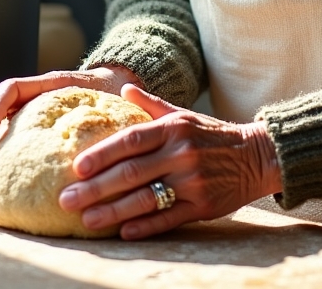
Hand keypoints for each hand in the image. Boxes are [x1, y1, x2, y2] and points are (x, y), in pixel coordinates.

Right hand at [0, 65, 141, 171]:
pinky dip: (12, 154)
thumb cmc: (115, 91)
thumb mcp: (108, 94)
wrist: (122, 87)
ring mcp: (40, 113)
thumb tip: (105, 129)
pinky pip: (22, 138)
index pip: (14, 88)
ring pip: (10, 126)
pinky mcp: (45, 129)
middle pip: (4, 111)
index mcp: (52, 84)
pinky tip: (9, 176)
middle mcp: (41, 98)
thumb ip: (102, 105)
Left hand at [58, 84, 281, 239]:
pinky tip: (123, 232)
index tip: (76, 166)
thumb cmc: (211, 135)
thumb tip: (124, 88)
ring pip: (145, 198)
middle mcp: (181, 153)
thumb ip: (152, 105)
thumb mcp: (183, 115)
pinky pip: (168, 219)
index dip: (102, 153)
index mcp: (174, 128)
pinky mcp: (202, 207)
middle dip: (95, 187)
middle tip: (66, 199)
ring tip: (86, 219)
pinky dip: (144, 226)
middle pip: (131, 172)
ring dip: (112, 211)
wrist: (255, 157)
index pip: (131, 139)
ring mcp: (192, 182)